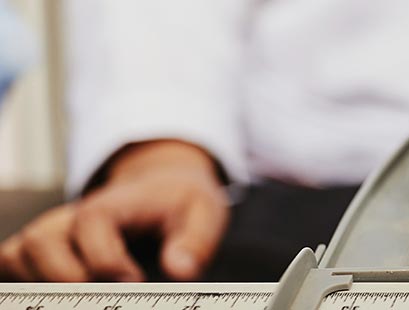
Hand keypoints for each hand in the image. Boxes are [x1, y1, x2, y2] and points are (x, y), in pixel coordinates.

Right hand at [0, 140, 228, 281]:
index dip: (109, 261)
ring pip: (18, 255)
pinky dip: (24, 282)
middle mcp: (70, 218)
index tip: (136, 281)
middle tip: (107, 297)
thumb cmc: (179, 204)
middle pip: (40, 241)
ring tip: (86, 297)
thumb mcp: (203, 214)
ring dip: (44, 284)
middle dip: (69, 277)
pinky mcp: (42, 251)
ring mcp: (51, 234)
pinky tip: (57, 295)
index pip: (91, 226)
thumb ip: (195, 242)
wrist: (162, 189)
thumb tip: (180, 271)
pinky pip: (11, 264)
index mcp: (110, 205)